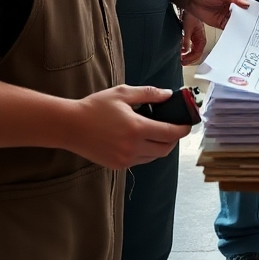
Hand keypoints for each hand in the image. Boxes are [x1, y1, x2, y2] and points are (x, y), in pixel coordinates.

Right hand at [67, 85, 189, 168]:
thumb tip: (168, 94)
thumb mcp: (123, 94)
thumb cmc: (96, 107)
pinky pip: (140, 160)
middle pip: (165, 149)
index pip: (169, 133)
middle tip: (173, 126)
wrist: (70, 127)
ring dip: (160, 146)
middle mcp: (133, 148)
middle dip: (173, 138)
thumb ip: (149, 94)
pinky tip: (141, 139)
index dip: (182, 129)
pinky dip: (146, 151)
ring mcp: (124, 159)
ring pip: (153, 156)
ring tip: (157, 131)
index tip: (188, 123)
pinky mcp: (117, 165)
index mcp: (136, 128)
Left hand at [177, 0, 248, 29]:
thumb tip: (247, 4)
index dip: (254, 10)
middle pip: (245, 16)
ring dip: (243, 28)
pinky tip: (238, 35)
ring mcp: (228, 17)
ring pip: (239, 24)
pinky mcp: (221, 24)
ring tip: (251, 33)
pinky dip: (234, 33)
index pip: (248, 5)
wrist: (192, 0)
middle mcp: (233, 8)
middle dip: (251, 21)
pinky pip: (230, 30)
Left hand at [180, 14, 206, 64]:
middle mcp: (199, 38)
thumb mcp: (187, 28)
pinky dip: (185, 48)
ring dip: (187, 54)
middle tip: (182, 61)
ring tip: (181, 56)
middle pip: (196, 52)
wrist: (188, 7)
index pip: (198, 52)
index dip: (191, 58)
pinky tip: (180, 49)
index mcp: (201, 37)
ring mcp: (195, 36)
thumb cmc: (190, 15)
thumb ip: (186, 40)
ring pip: (193, 49)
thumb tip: (186, 50)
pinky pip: (189, 45)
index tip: (184, 62)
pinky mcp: (191, 34)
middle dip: (189, 58)